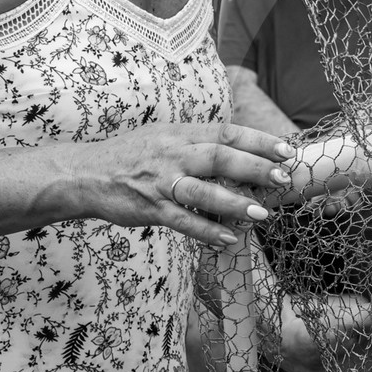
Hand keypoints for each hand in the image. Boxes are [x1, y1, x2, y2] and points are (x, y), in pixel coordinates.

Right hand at [75, 122, 294, 250]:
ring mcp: (160, 181)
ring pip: (202, 190)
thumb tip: (242, 148)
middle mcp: (173, 153)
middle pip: (219, 156)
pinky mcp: (149, 208)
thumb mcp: (165, 138)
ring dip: (234, 202)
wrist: (84, 174)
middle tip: (283, 178)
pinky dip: (206, 231)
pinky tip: (228, 239)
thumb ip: (199, 142)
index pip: (227, 132)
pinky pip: (182, 221)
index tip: (288, 149)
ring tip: (262, 214)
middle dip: (255, 167)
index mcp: (181, 133)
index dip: (259, 141)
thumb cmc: (132, 157)